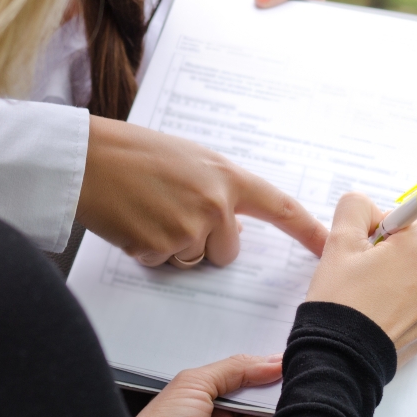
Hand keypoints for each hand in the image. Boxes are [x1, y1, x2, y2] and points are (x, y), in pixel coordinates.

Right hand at [77, 116, 327, 267]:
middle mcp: (216, 205)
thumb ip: (218, 188)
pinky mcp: (159, 249)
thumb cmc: (133, 152)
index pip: (280, 208)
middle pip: (228, 251)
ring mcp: (188, 229)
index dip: (307, 231)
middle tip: (169, 209)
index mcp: (228, 177)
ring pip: (193, 260)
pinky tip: (131, 221)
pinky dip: (146, 250)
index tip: (329, 248)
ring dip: (172, 245)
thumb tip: (232, 221)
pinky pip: (162, 264)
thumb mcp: (190, 159)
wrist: (87, 158)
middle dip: (204, 241)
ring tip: (147, 210)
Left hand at [133, 354, 282, 416]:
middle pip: (258, 401)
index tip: (279, 361)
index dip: (260, 371)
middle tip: (283, 376)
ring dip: (279, 408)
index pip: (240, 382)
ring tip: (285, 394)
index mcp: (203, 404)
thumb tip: (271, 362)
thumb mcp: (194, 383)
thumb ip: (235, 368)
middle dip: (272, 388)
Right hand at [306, 193, 416, 354]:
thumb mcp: (338, 243)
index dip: (409, 209)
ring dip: (409, 269)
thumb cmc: (339, 303)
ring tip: (374, 286)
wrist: (339, 360)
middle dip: (407, 240)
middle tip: (372, 257)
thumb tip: (369, 207)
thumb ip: (356, 208)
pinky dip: (410, 298)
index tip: (388, 224)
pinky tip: (381, 307)